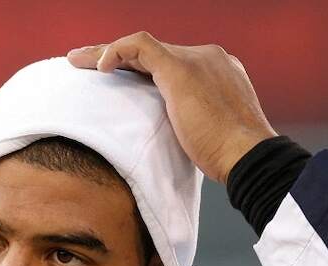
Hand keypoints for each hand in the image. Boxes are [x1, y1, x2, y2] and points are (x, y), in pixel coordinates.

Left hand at [67, 32, 277, 183]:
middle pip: (154, 55)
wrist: (249, 157)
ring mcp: (197, 60)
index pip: (172, 65)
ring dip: (106, 53)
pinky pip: (139, 46)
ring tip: (78, 62)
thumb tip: (171, 137)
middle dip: (119, 61)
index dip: (141, 74)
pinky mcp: (180, 68)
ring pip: (142, 47)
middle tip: (87, 68)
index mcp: (220, 73)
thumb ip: (194, 122)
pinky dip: (115, 52)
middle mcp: (210, 58)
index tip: (120, 88)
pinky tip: (98, 67)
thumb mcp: (212, 134)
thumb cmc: (234, 157)